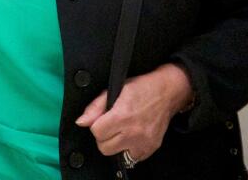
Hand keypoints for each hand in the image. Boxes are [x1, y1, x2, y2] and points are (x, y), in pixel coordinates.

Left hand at [76, 63, 194, 165]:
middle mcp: (133, 132)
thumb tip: (81, 122)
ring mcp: (144, 142)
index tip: (102, 120)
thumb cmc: (140, 89)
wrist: (166, 93)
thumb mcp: (114, 90)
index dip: (96, 125)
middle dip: (104, 137)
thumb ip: (95, 107)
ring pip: (118, 155)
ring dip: (116, 145)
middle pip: (104, 148)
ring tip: (121, 132)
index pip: (96, 132)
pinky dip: (129, 150)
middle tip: (111, 127)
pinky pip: (133, 158)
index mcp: (121, 116)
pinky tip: (132, 137)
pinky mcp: (151, 148)